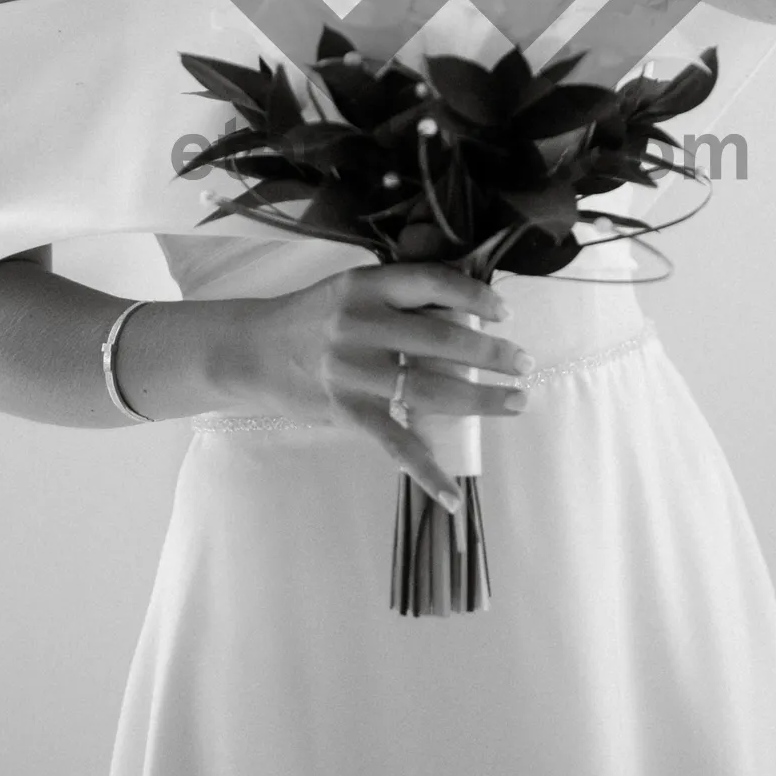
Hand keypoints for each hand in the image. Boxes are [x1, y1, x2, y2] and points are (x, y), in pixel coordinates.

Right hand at [217, 263, 533, 505]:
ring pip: (429, 389)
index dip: (475, 296)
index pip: (431, 283)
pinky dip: (426, 472)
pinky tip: (454, 493)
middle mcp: (359, 325)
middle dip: (491, 353)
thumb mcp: (352, 288)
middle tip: (524, 362)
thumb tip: (465, 301)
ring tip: (515, 401)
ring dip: (481, 399)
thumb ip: (401, 292)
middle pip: (440, 339)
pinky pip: (393, 444)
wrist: (252, 350)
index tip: (505, 312)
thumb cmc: (312, 317)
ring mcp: (351, 372)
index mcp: (365, 286)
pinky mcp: (345, 412)